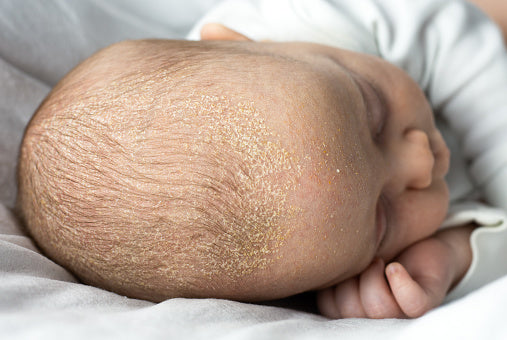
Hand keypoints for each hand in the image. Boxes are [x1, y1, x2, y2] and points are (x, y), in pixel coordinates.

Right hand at [317, 226, 473, 318]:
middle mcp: (375, 316)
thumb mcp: (347, 253)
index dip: (330, 283)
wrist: (419, 237)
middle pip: (350, 311)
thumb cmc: (378, 244)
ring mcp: (402, 311)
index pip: (328, 307)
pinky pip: (412, 303)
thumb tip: (310, 258)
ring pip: (378, 308)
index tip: (342, 263)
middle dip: (350, 280)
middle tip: (361, 258)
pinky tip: (394, 268)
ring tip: (379, 261)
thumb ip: (331, 265)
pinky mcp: (426, 301)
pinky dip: (401, 283)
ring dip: (372, 276)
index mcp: (352, 306)